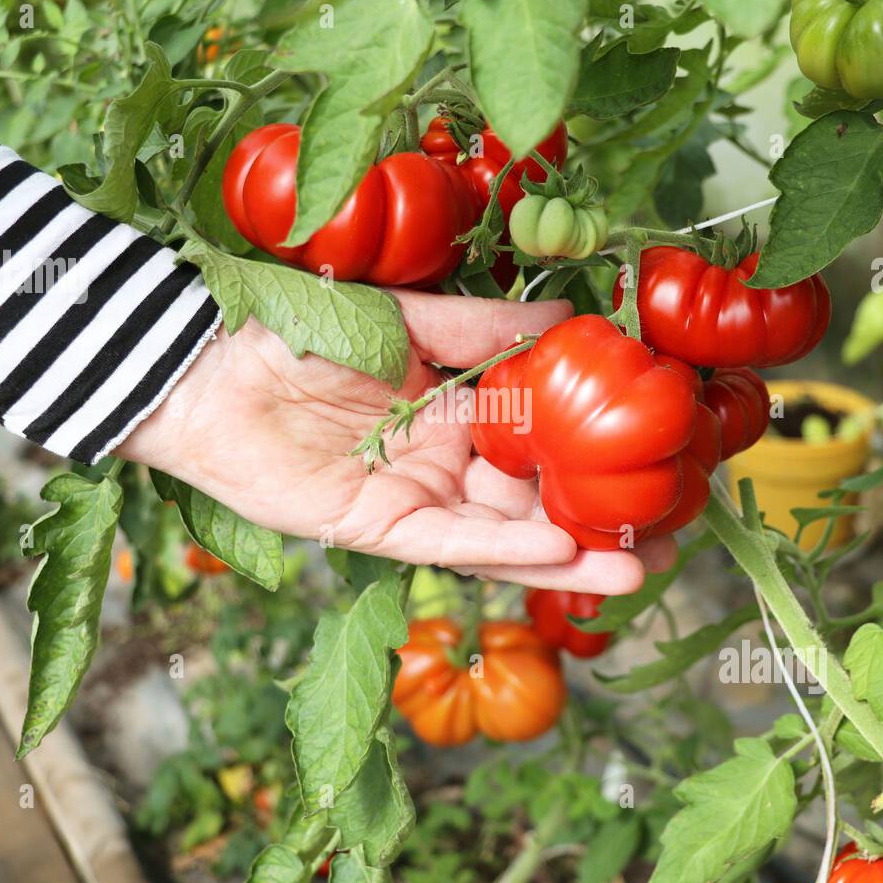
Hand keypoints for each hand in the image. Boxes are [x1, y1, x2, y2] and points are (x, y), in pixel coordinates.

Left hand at [118, 290, 676, 592]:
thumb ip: (486, 326)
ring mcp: (411, 499)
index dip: (597, 454)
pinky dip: (502, 551)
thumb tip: (572, 315)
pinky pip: (447, 545)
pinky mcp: (373, 530)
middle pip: (534, 501)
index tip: (662, 459)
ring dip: (569, 555)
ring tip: (641, 567)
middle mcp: (442, 460)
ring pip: (501, 535)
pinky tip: (561, 552)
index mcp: (453, 409)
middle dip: (601, 524)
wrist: (207, 361)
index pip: (540, 440)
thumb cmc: (300, 327)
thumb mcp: (409, 318)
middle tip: (675, 537)